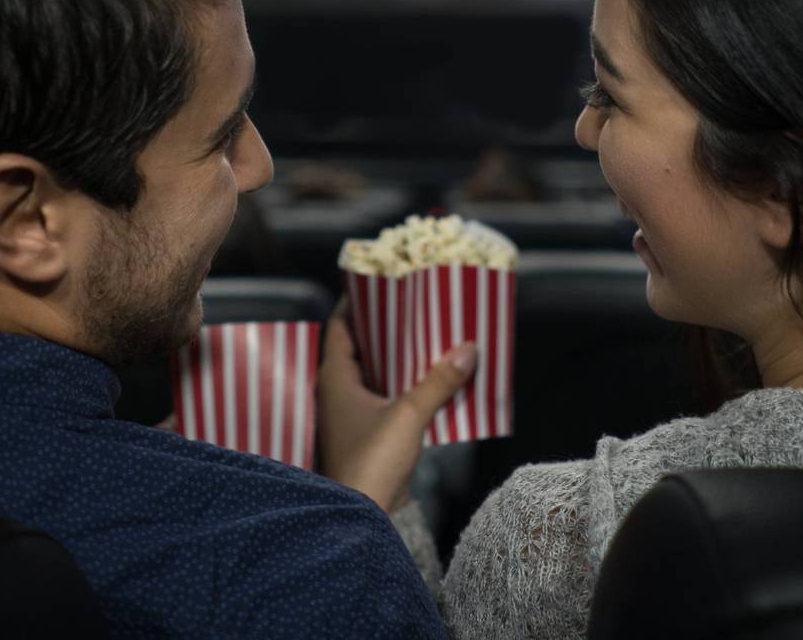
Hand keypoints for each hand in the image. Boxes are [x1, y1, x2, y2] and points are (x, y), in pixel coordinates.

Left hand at [317, 300, 477, 512]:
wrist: (361, 519)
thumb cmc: (371, 463)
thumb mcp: (408, 416)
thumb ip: (438, 382)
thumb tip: (468, 348)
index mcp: (335, 380)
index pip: (340, 328)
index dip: (356, 303)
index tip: (378, 283)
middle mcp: (339, 395)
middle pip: (360, 349)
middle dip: (386, 329)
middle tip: (413, 307)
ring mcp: (354, 417)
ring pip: (376, 376)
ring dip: (399, 359)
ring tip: (430, 337)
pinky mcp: (370, 437)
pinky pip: (389, 400)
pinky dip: (407, 387)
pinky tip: (434, 380)